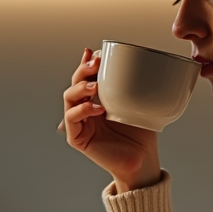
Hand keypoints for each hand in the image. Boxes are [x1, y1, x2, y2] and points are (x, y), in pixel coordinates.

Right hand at [62, 48, 162, 191]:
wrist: (142, 160)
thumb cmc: (141, 134)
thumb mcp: (138, 103)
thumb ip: (134, 85)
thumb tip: (143, 63)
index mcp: (98, 99)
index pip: (87, 77)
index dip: (87, 63)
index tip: (96, 52)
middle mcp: (86, 109)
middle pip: (76, 83)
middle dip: (83, 70)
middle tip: (95, 63)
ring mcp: (80, 123)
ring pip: (69, 98)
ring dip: (80, 88)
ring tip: (95, 86)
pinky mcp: (78, 138)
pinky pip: (72, 120)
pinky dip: (82, 110)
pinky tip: (97, 108)